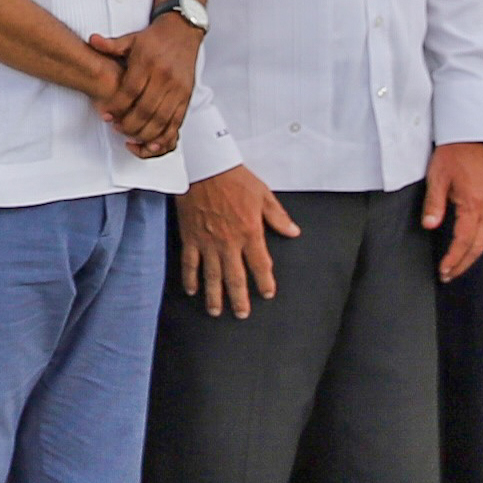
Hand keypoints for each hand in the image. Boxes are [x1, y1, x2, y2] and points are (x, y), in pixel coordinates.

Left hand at [89, 15, 200, 156]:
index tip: (106, 115)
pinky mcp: (187, 95)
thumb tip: (92, 40)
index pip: (130, 91)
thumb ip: (111, 45)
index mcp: (148, 63)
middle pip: (146, 109)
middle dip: (130, 124)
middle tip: (117, 128)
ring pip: (162, 118)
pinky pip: (177, 120)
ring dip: (146, 132)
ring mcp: (178, 88)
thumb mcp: (131, 39)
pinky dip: (165, 134)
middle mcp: (165, 77)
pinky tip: (153, 142)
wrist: (183, 31)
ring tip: (132, 137)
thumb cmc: (155, 38)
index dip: (117, 107)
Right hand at [176, 164, 297, 316]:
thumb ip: (277, 217)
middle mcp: (229, 242)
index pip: (260, 265)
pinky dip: (190, 278)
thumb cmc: (234, 178)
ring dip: (215, 295)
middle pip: (235, 277)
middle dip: (239, 298)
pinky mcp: (190, 237)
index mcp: (250, 232)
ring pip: (212, 275)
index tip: (267, 294)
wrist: (203, 168)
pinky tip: (193, 290)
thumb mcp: (263, 195)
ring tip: (216, 311)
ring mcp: (207, 242)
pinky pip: (190, 262)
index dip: (264, 282)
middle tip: (241, 314)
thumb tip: (293, 232)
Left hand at [425, 140, 482, 283]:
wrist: (471, 137)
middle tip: (449, 276)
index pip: (464, 239)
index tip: (443, 271)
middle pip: (478, 244)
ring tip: (457, 267)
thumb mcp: (437, 178)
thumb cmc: (452, 155)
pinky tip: (468, 247)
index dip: (454, 257)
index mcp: (474, 204)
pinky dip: (478, 242)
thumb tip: (429, 225)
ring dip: (472, 254)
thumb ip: (433, 203)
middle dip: (464, 262)